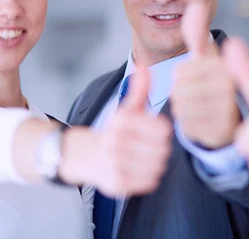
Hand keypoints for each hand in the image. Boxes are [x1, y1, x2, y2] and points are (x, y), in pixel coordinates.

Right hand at [60, 67, 171, 196]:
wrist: (84, 156)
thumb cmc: (114, 131)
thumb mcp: (127, 108)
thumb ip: (140, 88)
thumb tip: (144, 64)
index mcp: (122, 120)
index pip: (164, 130)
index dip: (163, 131)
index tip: (155, 132)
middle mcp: (116, 141)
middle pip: (163, 149)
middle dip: (161, 148)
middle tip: (150, 147)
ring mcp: (114, 164)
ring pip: (158, 166)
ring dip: (156, 163)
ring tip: (145, 158)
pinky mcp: (116, 184)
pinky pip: (150, 182)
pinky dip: (149, 177)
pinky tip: (139, 170)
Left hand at [171, 1, 239, 148]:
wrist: (230, 117)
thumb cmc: (213, 81)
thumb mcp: (206, 56)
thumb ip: (197, 32)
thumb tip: (196, 3)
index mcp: (225, 65)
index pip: (181, 72)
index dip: (182, 77)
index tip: (196, 78)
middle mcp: (230, 87)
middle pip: (179, 90)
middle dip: (181, 93)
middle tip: (196, 93)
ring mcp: (226, 110)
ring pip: (181, 108)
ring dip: (183, 108)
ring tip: (198, 105)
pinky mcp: (220, 131)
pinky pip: (187, 126)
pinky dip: (189, 123)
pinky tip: (201, 119)